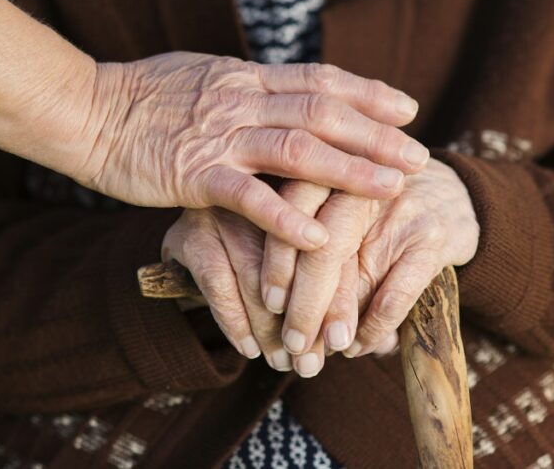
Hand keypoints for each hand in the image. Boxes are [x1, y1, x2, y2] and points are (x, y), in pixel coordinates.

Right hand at [83, 53, 428, 249]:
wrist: (86, 111)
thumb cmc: (142, 97)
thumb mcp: (202, 75)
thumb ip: (246, 85)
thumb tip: (283, 89)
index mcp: (246, 77)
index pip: (319, 80)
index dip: (367, 93)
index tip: (407, 107)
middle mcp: (242, 101)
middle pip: (324, 113)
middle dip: (376, 135)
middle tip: (419, 155)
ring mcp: (220, 137)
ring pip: (299, 150)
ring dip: (350, 171)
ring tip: (392, 189)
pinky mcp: (195, 175)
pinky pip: (250, 196)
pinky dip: (287, 216)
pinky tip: (321, 238)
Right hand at [162, 200, 330, 372]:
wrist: (198, 204)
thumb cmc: (276, 241)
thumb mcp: (314, 249)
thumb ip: (336, 280)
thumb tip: (360, 341)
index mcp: (309, 189)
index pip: (327, 250)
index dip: (335, 301)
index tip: (340, 342)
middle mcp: (267, 192)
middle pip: (291, 264)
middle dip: (300, 322)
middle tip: (309, 364)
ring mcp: (225, 210)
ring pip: (254, 279)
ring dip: (268, 330)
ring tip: (282, 362)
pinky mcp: (192, 232)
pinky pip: (218, 285)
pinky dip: (235, 322)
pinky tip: (249, 348)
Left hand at [262, 159, 478, 360]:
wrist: (458, 196)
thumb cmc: (383, 214)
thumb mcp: (346, 218)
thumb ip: (315, 255)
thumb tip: (288, 320)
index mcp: (330, 175)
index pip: (291, 213)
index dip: (277, 262)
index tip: (270, 304)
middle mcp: (361, 188)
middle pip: (320, 250)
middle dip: (303, 306)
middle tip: (293, 345)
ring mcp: (400, 212)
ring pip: (354, 274)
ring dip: (333, 321)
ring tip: (320, 353)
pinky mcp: (433, 240)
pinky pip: (395, 293)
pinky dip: (374, 326)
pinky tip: (361, 345)